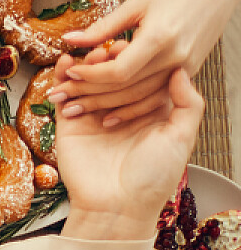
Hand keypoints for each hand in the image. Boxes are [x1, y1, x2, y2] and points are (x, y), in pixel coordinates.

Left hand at [52, 0, 240, 124]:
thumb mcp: (135, 3)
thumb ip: (103, 27)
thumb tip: (68, 40)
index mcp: (160, 38)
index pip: (118, 71)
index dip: (90, 75)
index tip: (68, 74)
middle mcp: (175, 58)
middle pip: (127, 87)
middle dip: (89, 95)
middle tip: (59, 97)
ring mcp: (185, 67)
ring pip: (142, 96)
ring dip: (108, 105)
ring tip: (77, 107)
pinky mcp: (189, 70)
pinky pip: (158, 95)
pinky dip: (133, 105)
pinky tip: (111, 111)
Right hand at [57, 62, 202, 241]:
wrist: (117, 207)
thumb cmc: (153, 177)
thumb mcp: (182, 139)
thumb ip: (187, 104)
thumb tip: (180, 69)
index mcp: (148, 113)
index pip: (142, 76)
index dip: (137, 59)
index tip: (134, 43)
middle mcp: (120, 111)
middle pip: (112, 75)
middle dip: (108, 59)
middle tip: (108, 47)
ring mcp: (93, 117)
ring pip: (87, 82)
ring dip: (85, 65)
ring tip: (89, 54)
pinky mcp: (69, 126)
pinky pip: (63, 97)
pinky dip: (61, 78)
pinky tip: (65, 63)